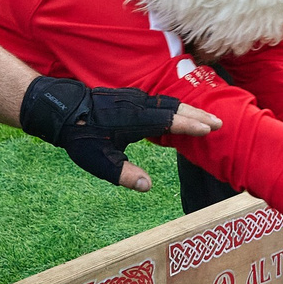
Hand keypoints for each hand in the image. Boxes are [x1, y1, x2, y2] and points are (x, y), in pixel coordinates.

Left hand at [21, 78, 213, 189]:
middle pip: (175, 107)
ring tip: (206, 119)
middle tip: (219, 123)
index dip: (192, 125)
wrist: (63, 110)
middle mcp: (138, 104)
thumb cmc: (81, 137)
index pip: (170, 121)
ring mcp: (135, 98)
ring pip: (168, 102)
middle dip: (199, 115)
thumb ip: (124, 174)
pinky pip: (160, 101)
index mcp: (135, 119)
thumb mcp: (100, 161)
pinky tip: (179, 115)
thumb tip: (147, 186)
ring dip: (189, 109)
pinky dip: (175, 107)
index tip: (211, 128)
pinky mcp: (131, 97)